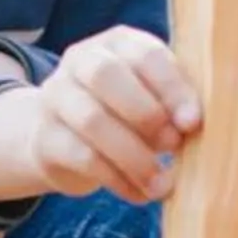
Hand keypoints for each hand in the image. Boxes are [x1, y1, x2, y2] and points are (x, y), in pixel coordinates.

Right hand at [0, 25, 204, 207]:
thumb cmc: (126, 113)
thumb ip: (173, 101)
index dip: (171, 88)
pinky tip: (141, 194)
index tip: (193, 122)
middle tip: (173, 145)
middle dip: (146, 113)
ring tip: (162, 182)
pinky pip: (83, 158)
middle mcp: (81, 61)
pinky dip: (118, 180)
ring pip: (93, 121)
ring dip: (134, 156)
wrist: (63, 137)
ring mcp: (56, 97)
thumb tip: (193, 124)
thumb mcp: (152, 96)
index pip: (144, 54)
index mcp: (118, 43)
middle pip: (106, 75)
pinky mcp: (45, 139)